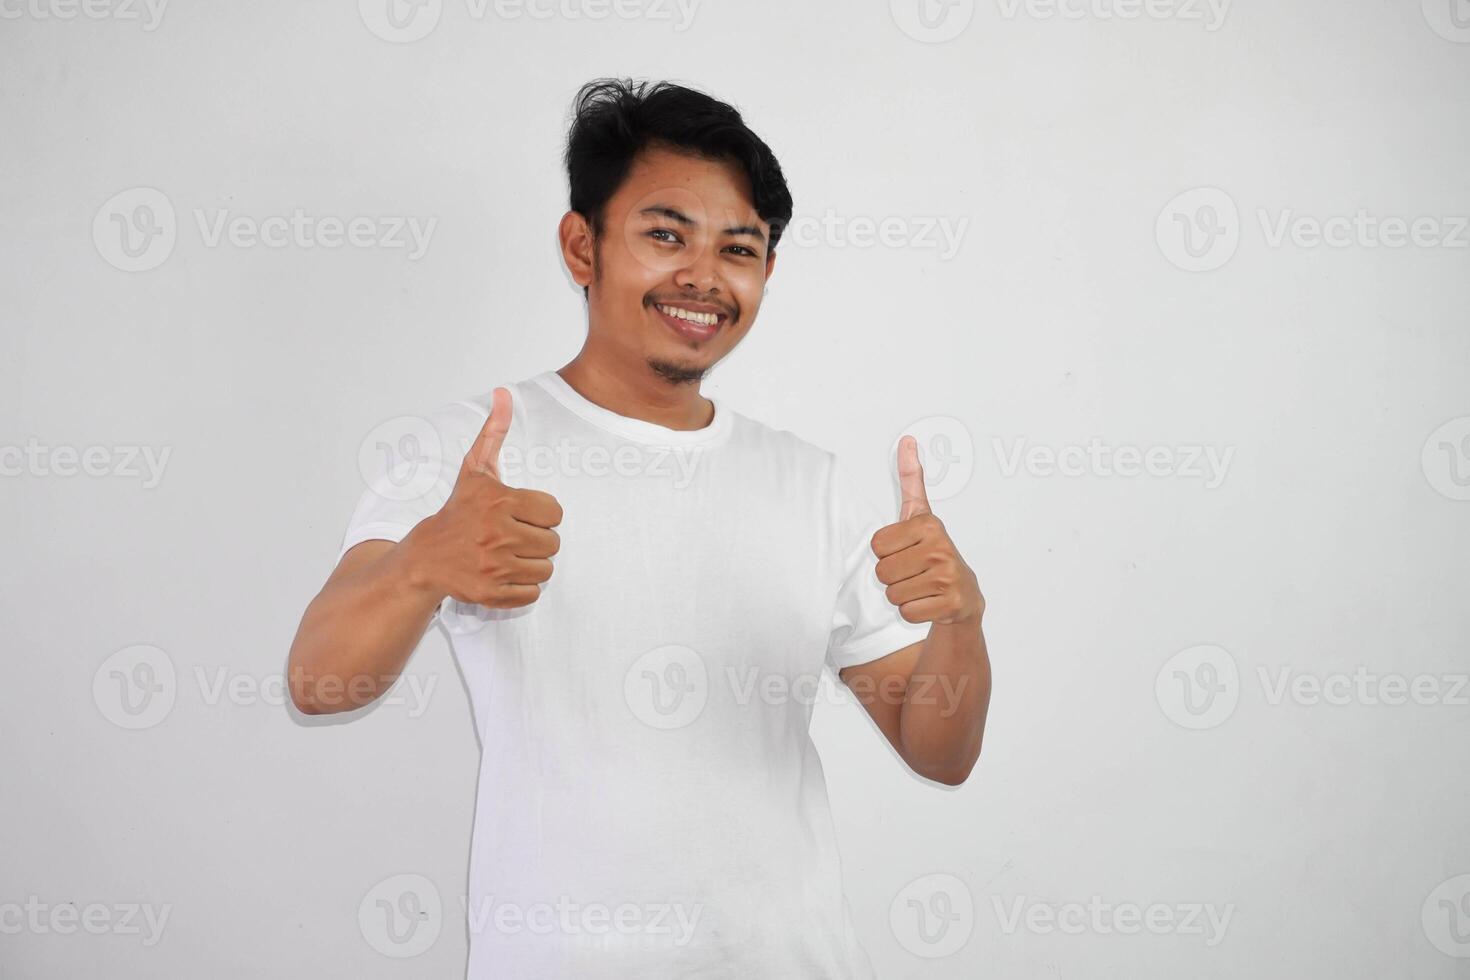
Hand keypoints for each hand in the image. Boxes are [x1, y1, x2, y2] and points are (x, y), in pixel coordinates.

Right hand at [404, 387, 563, 607]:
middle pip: (553, 543)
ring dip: (532, 564)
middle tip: (513, 537)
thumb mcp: (475, 470)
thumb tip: (504, 393)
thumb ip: (494, 432)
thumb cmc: (458, 510)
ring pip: (546, 569)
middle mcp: (496, 534)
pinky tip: (503, 574)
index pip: (555, 513)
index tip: (520, 515)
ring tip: (509, 555)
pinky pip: (532, 593)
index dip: (541, 515)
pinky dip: (522, 587)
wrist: (426, 557)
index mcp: (499, 501)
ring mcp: (493, 567)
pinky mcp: (490, 593)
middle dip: (537, 540)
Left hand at [871, 434, 983, 625]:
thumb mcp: (920, 515)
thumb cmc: (933, 552)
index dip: (886, 552)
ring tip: (922, 586)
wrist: (963, 595)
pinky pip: (907, 612)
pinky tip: (929, 602)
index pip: (876, 545)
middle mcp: (940, 548)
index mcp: (928, 524)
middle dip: (893, 576)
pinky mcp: (951, 604)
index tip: (907, 550)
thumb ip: (911, 480)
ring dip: (902, 595)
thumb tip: (906, 440)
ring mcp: (948, 577)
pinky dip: (913, 612)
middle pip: (882, 572)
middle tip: (914, 572)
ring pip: (892, 594)